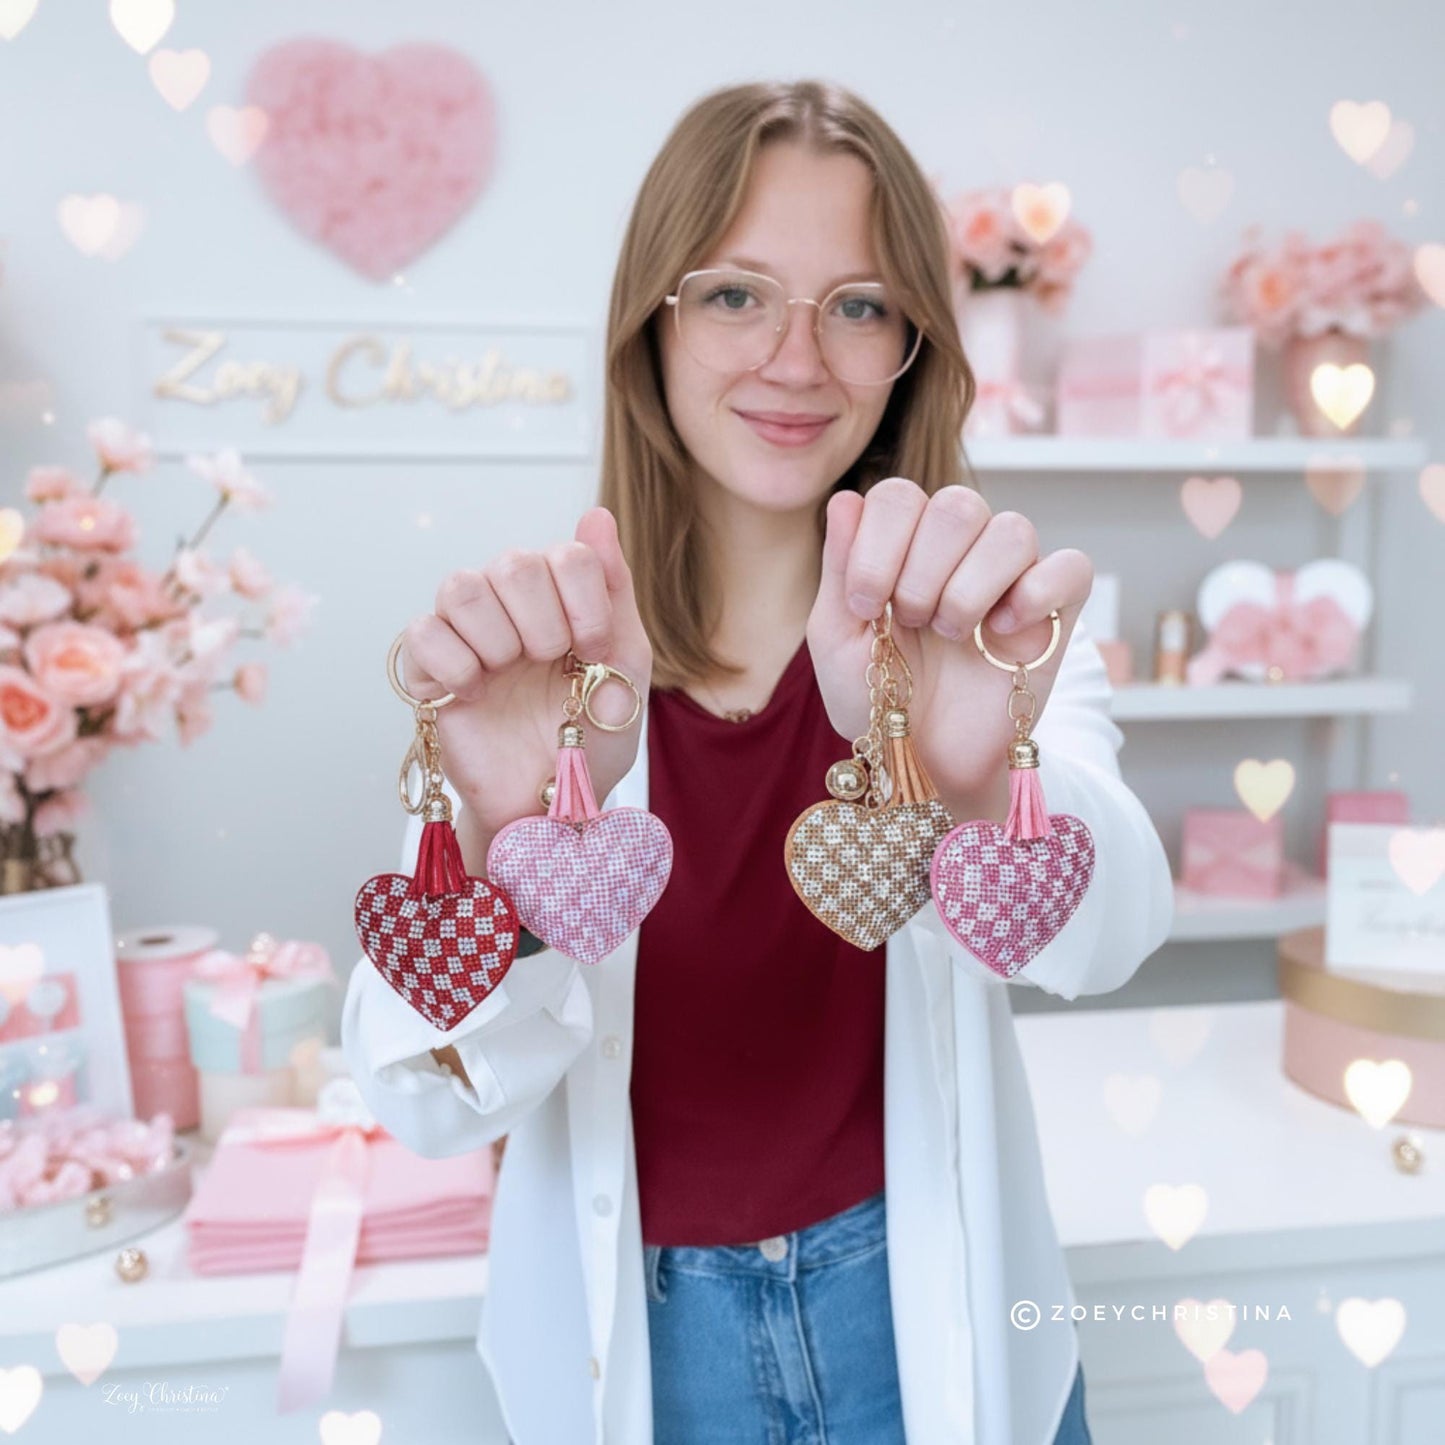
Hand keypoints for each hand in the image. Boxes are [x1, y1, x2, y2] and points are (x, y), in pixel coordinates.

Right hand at [398, 506, 652, 845]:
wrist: (556, 803)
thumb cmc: (594, 734)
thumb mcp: (626, 664)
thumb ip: (613, 587)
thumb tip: (597, 513)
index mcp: (562, 594)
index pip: (569, 555)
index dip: (585, 607)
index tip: (591, 654)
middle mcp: (511, 601)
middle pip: (513, 563)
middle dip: (542, 625)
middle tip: (548, 665)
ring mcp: (467, 632)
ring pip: (461, 588)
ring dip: (496, 642)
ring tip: (506, 678)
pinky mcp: (428, 668)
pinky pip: (422, 633)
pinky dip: (453, 668)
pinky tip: (474, 694)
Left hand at [806, 478, 1093, 817]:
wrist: (925, 759)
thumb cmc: (880, 695)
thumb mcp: (838, 637)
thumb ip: (840, 566)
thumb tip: (846, 498)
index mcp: (905, 542)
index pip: (898, 497)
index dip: (877, 545)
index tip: (864, 606)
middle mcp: (962, 547)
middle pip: (958, 504)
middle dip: (922, 571)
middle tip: (909, 622)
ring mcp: (1013, 575)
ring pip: (1012, 530)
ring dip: (969, 588)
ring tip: (952, 634)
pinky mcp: (1057, 611)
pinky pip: (1071, 566)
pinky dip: (1036, 592)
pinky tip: (1002, 631)